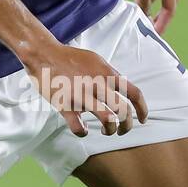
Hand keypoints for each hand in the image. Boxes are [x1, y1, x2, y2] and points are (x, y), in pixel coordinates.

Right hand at [24, 43, 147, 138]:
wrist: (44, 54)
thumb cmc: (70, 57)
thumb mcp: (96, 60)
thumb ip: (109, 74)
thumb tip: (121, 86)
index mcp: (107, 74)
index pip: (134, 93)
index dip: (142, 109)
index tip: (143, 119)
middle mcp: (98, 85)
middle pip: (124, 111)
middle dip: (127, 125)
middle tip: (122, 130)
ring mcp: (82, 96)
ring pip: (108, 120)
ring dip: (110, 130)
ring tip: (107, 131)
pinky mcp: (65, 105)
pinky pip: (79, 127)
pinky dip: (83, 132)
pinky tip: (83, 129)